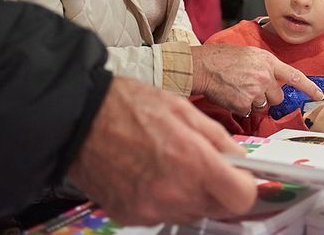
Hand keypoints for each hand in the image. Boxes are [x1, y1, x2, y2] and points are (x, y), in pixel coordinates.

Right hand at [68, 77, 256, 224]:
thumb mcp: (184, 110)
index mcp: (194, 163)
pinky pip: (162, 214)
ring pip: (191, 213)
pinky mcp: (130, 216)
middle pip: (218, 209)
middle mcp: (175, 194)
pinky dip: (164, 199)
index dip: (246, 186)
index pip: (242, 198)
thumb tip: (239, 159)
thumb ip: (219, 139)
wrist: (78, 119)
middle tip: (206, 164)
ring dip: (192, 195)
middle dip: (220, 189)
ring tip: (172, 163)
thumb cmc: (129, 106)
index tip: (240, 175)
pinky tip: (150, 173)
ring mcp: (151, 209)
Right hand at [191, 44, 323, 115]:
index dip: (309, 88)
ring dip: (253, 102)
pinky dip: (241, 107)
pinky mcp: (244, 104)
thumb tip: (275, 80)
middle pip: (278, 97)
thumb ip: (267, 67)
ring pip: (262, 106)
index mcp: (268, 62)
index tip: (319, 95)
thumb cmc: (224, 58)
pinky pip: (248, 112)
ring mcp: (255, 91)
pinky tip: (232, 95)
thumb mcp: (251, 55)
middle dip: (268, 96)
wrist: (204, 66)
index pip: (295, 76)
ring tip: (239, 88)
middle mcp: (265, 77)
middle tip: (252, 87)